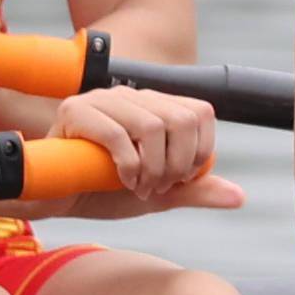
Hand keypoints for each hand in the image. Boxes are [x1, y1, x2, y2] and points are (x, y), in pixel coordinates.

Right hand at [36, 85, 246, 218]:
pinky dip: (129, 166)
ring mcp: (102, 99)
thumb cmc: (103, 192)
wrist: (55, 199)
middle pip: (182, 119)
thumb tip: (239, 197)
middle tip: (160, 187)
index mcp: (153, 105)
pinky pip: (118, 134)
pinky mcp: (75, 112)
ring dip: (154, 168)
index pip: (201, 113)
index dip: (200, 151)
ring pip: (153, 126)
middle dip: (178, 164)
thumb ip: (196, 191)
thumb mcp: (160, 194)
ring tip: (141, 187)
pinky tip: (124, 182)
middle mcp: (131, 95)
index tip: (181, 180)